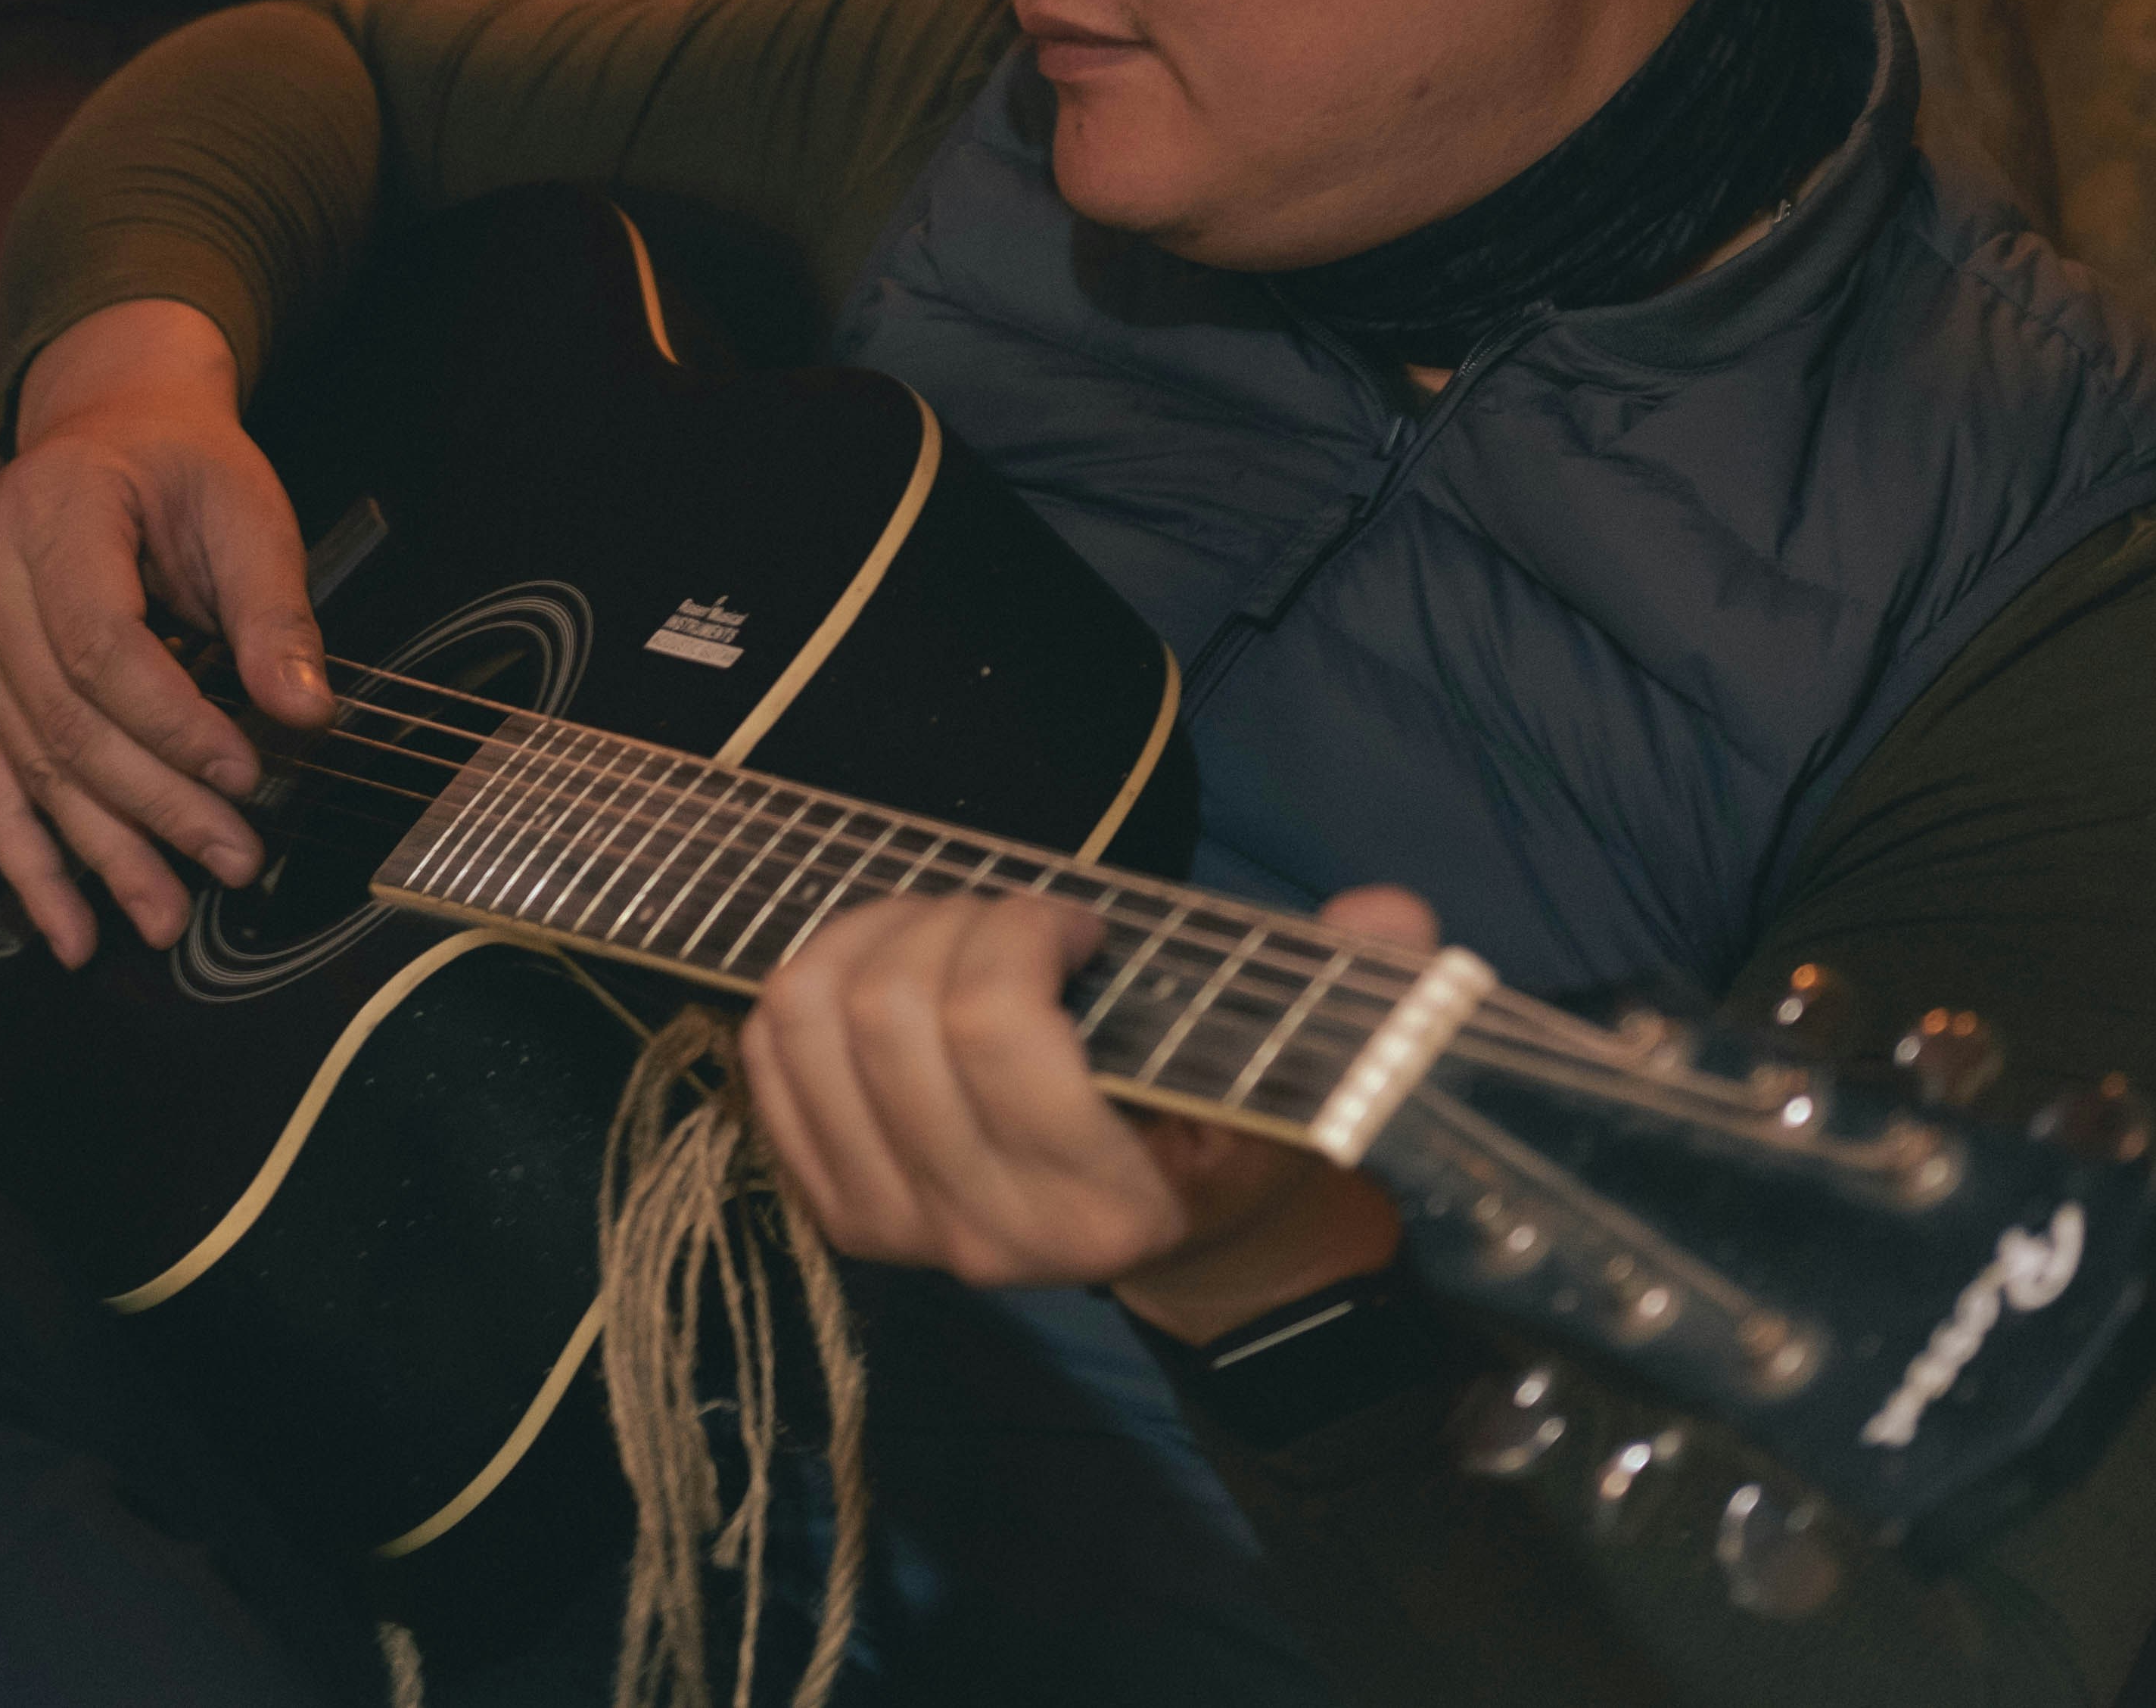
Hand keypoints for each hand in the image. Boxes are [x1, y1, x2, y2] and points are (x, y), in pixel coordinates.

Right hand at [0, 299, 335, 968]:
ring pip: (30, 768)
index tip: (249, 771)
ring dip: (101, 854)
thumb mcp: (245, 504)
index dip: (174, 724)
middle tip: (234, 858)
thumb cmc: (179, 461)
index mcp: (50, 513)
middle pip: (66, 720)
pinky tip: (70, 928)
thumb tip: (306, 709)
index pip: (100, 645)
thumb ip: (275, 607)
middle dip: (155, 806)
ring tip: (166, 917)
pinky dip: (31, 865)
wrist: (108, 426)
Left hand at [739, 883, 1437, 1344]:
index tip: (1076, 921)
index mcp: (1108, 1209)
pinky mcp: (840, 1211)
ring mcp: (901, 1233)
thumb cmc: (1224, 1126)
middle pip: (893, 1017)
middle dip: (947, 921)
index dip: (1020, 934)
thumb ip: (1352, 985)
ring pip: (813, 1027)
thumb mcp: (1303, 1064)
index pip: (1000, 1035)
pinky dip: (805, 988)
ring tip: (944, 931)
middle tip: (1008, 916)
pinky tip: (882, 972)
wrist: (1168, 1238)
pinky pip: (767, 1063)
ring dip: (869, 939)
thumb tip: (1388, 916)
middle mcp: (990, 1238)